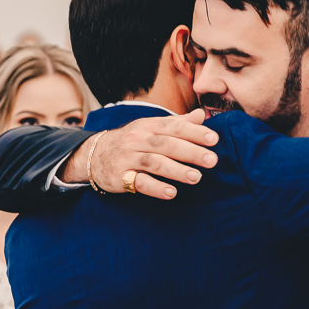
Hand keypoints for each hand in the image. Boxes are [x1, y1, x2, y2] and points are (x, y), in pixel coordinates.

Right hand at [61, 110, 218, 199]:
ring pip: (154, 163)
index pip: (173, 127)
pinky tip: (171, 193)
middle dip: (190, 152)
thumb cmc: (131, 141)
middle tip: (212, 160)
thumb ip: (177, 123)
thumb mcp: (151, 128)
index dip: (194, 132)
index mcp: (147, 126)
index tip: (214, 139)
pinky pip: (139, 182)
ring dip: (176, 170)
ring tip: (196, 178)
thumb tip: (202, 115)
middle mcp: (137, 140)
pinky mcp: (120, 177)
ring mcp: (128, 159)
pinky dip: (156, 187)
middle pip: (166, 144)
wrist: (94, 155)